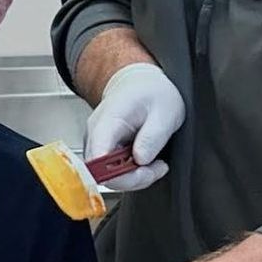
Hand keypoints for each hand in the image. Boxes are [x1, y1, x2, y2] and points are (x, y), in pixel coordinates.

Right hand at [84, 61, 184, 191]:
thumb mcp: (165, 111)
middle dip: (132, 178)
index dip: (118, 174)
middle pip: (101, 172)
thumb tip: (140, 160)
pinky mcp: (101, 150)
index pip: (99, 159)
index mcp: (108, 121)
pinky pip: (111, 171)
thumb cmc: (151, 93)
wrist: (140, 83)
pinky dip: (130, 172)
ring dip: (133, 176)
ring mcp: (96, 143)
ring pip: (106, 175)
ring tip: (155, 164)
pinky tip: (144, 162)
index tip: (144, 171)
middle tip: (157, 168)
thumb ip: (153, 137)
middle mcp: (95, 134)